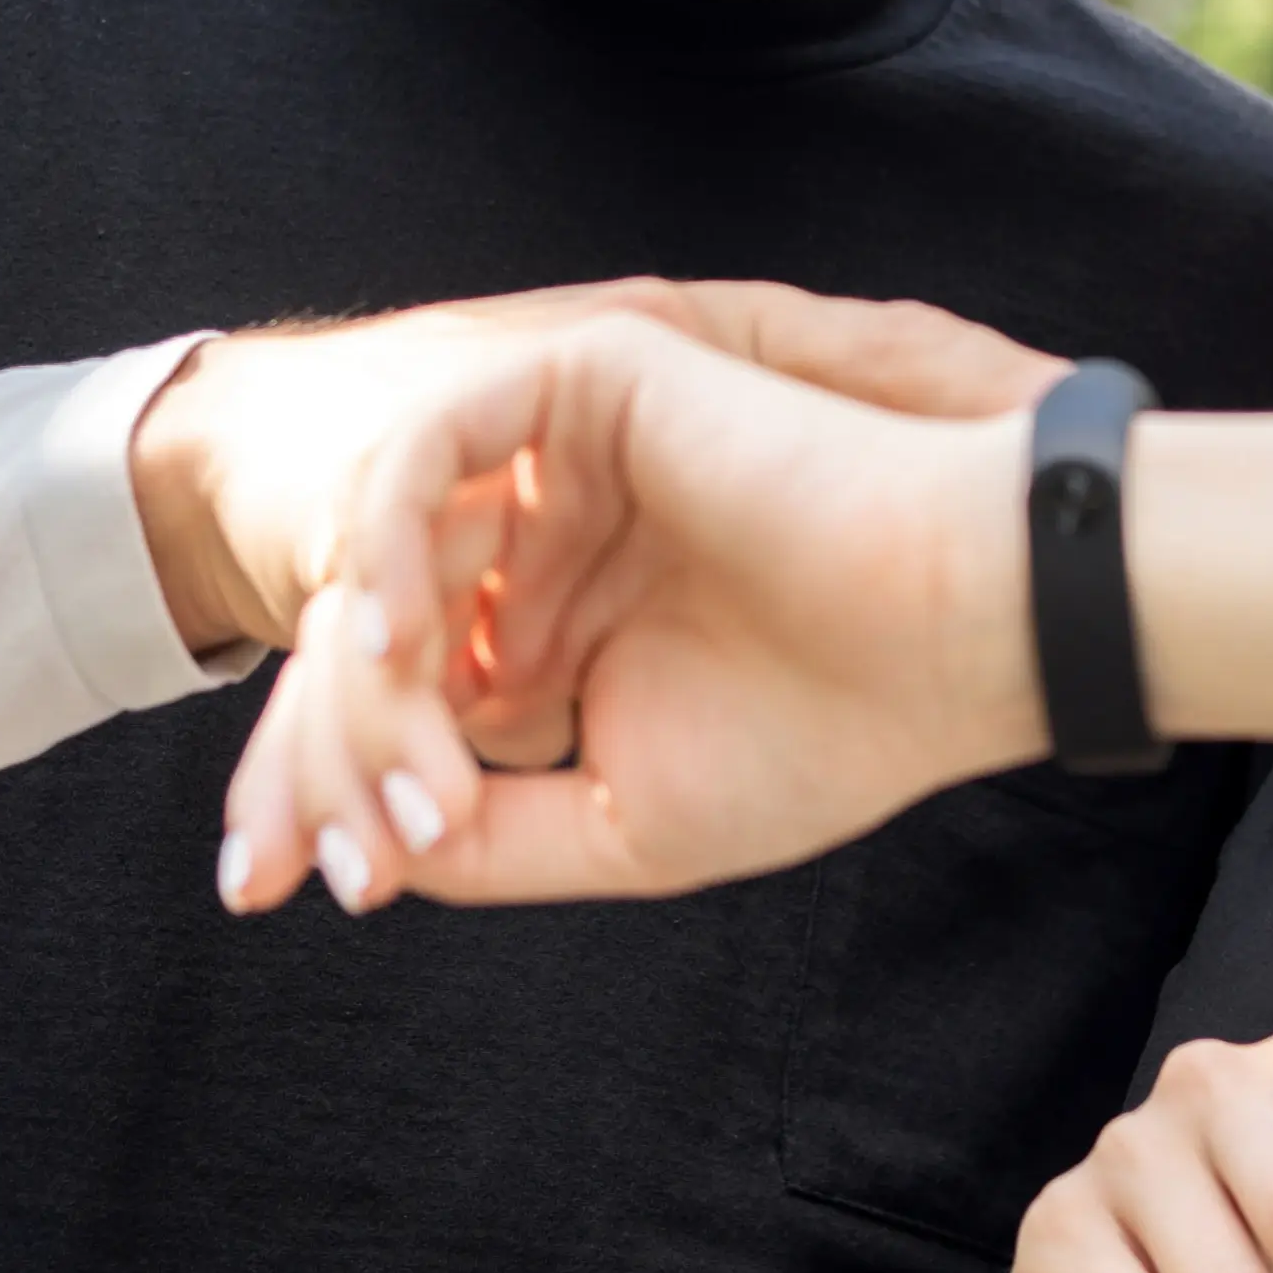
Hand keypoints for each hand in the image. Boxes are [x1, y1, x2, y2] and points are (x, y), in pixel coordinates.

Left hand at [206, 313, 1052, 909]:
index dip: (323, 788)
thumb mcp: (620, 825)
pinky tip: (409, 650)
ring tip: (422, 783)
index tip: (309, 891)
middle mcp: (541, 540)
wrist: (963, 632)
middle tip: (337, 861)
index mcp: (551, 633)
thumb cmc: (825, 731)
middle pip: (357, 628)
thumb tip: (366, 848)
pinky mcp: (582, 381)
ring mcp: (558, 458)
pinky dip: (394, 547)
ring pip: (380, 550)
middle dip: (316, 751)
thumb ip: (479, 836)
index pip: (390, 695)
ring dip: (366, 681)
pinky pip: (427, 450)